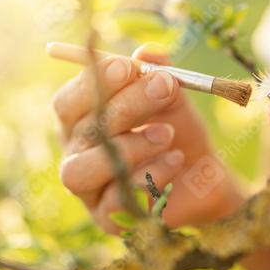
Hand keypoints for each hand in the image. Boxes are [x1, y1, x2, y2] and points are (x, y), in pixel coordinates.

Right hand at [53, 45, 242, 232]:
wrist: (201, 175)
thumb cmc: (175, 130)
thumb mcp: (170, 97)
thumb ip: (158, 72)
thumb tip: (149, 51)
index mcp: (81, 122)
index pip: (67, 102)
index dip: (92, 83)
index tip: (128, 67)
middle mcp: (77, 154)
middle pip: (78, 132)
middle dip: (122, 107)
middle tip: (163, 87)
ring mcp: (90, 190)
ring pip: (81, 171)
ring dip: (128, 146)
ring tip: (167, 133)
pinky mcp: (109, 219)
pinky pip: (116, 200)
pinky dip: (150, 175)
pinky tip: (175, 160)